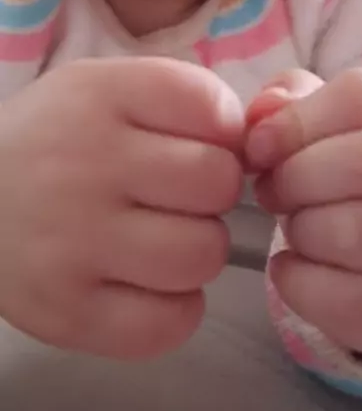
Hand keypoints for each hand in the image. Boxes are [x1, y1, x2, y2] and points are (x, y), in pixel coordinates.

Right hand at [0, 58, 242, 358]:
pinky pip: (169, 323)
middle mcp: (85, 163)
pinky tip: (152, 285)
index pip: (213, 108)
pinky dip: (177, 308)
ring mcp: (72, 242)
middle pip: (216, 183)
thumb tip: (259, 142)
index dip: (224, 131)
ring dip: (198, 250)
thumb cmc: (53, 141)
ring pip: (201, 253)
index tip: (198, 144)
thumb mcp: (102, 88)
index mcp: (99, 95)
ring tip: (163, 240)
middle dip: (213, 192)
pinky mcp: (66, 314)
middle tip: (180, 199)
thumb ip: (180, 98)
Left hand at [246, 68, 361, 362]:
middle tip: (269, 192)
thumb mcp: (322, 131)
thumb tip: (264, 111)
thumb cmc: (347, 184)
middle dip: (300, 177)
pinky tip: (289, 270)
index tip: (257, 148)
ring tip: (292, 230)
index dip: (298, 121)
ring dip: (308, 231)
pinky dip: (306, 285)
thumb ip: (289, 106)